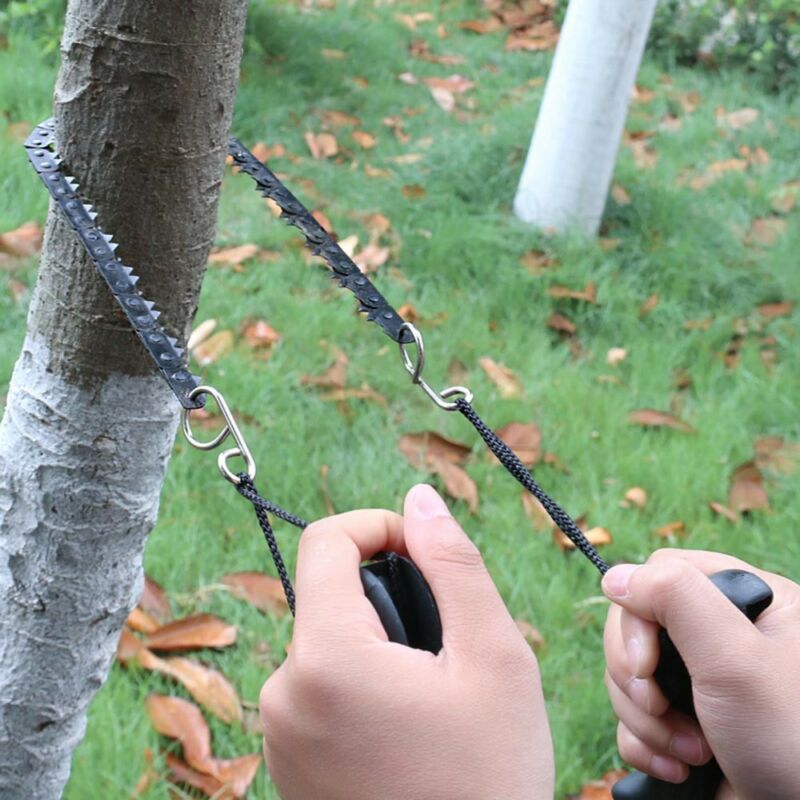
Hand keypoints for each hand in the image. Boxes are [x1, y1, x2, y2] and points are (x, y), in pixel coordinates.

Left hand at [259, 484, 554, 799]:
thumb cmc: (489, 779)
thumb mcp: (493, 658)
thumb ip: (452, 565)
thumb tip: (419, 499)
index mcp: (327, 657)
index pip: (326, 541)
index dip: (377, 526)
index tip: (422, 549)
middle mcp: (283, 691)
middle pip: (329, 594)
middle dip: (387, 596)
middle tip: (447, 643)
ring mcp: (279, 732)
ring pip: (329, 641)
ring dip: (379, 643)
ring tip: (434, 695)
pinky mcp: (286, 762)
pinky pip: (318, 688)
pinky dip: (360, 683)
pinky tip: (408, 728)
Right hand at [602, 548, 799, 799]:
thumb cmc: (792, 741)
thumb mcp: (734, 657)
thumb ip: (674, 597)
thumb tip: (615, 576)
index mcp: (745, 600)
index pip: (660, 573)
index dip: (637, 616)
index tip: (645, 663)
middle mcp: (722, 634)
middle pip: (635, 626)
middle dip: (638, 676)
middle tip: (661, 707)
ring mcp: (702, 680)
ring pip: (630, 675)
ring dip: (646, 719)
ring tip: (692, 753)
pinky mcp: (686, 722)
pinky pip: (633, 717)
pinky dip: (645, 744)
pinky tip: (680, 767)